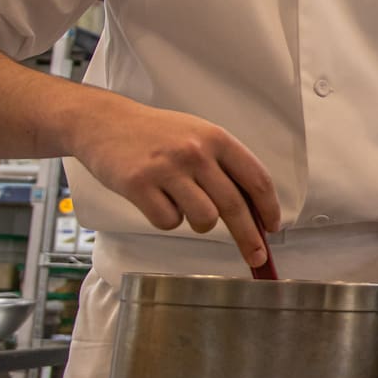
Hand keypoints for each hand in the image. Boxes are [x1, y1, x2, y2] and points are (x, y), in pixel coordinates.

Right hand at [70, 96, 279, 270]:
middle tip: (256, 256)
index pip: (256, 179)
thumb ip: (224, 166)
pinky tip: (157, 200)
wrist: (103, 121)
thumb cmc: (156, 134)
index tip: (273, 228)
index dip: (270, 208)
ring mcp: (167, 168)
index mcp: (216, 138)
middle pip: (234, 206)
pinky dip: (166, 219)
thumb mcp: (198, 135)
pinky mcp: (139, 185)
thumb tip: (253, 208)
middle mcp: (195, 152)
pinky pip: (168, 222)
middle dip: (249, 237)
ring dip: (199, 223)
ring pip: (204, 219)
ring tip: (184, 205)